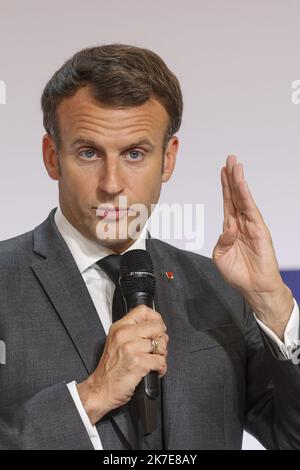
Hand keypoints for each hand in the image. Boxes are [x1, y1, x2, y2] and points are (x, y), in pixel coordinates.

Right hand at [77, 305, 167, 424]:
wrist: (100, 389)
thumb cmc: (111, 368)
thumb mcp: (117, 342)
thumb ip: (133, 331)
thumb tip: (157, 327)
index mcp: (119, 327)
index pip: (143, 310)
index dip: (155, 319)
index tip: (156, 329)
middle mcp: (124, 334)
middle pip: (157, 326)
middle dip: (162, 339)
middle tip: (156, 350)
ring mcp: (130, 348)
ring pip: (161, 344)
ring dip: (162, 355)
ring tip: (153, 361)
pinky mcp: (137, 362)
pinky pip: (160, 361)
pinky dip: (161, 368)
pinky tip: (154, 371)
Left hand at [213, 155, 293, 337]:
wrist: (254, 288)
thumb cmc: (239, 273)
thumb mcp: (220, 257)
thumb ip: (221, 241)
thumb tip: (227, 228)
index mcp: (231, 228)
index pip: (228, 202)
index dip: (224, 186)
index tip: (222, 170)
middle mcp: (241, 223)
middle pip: (236, 195)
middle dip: (232, 177)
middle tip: (230, 159)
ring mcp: (251, 226)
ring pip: (243, 199)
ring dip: (239, 182)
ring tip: (236, 165)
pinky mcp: (260, 231)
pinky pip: (251, 211)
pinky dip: (246, 197)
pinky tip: (242, 185)